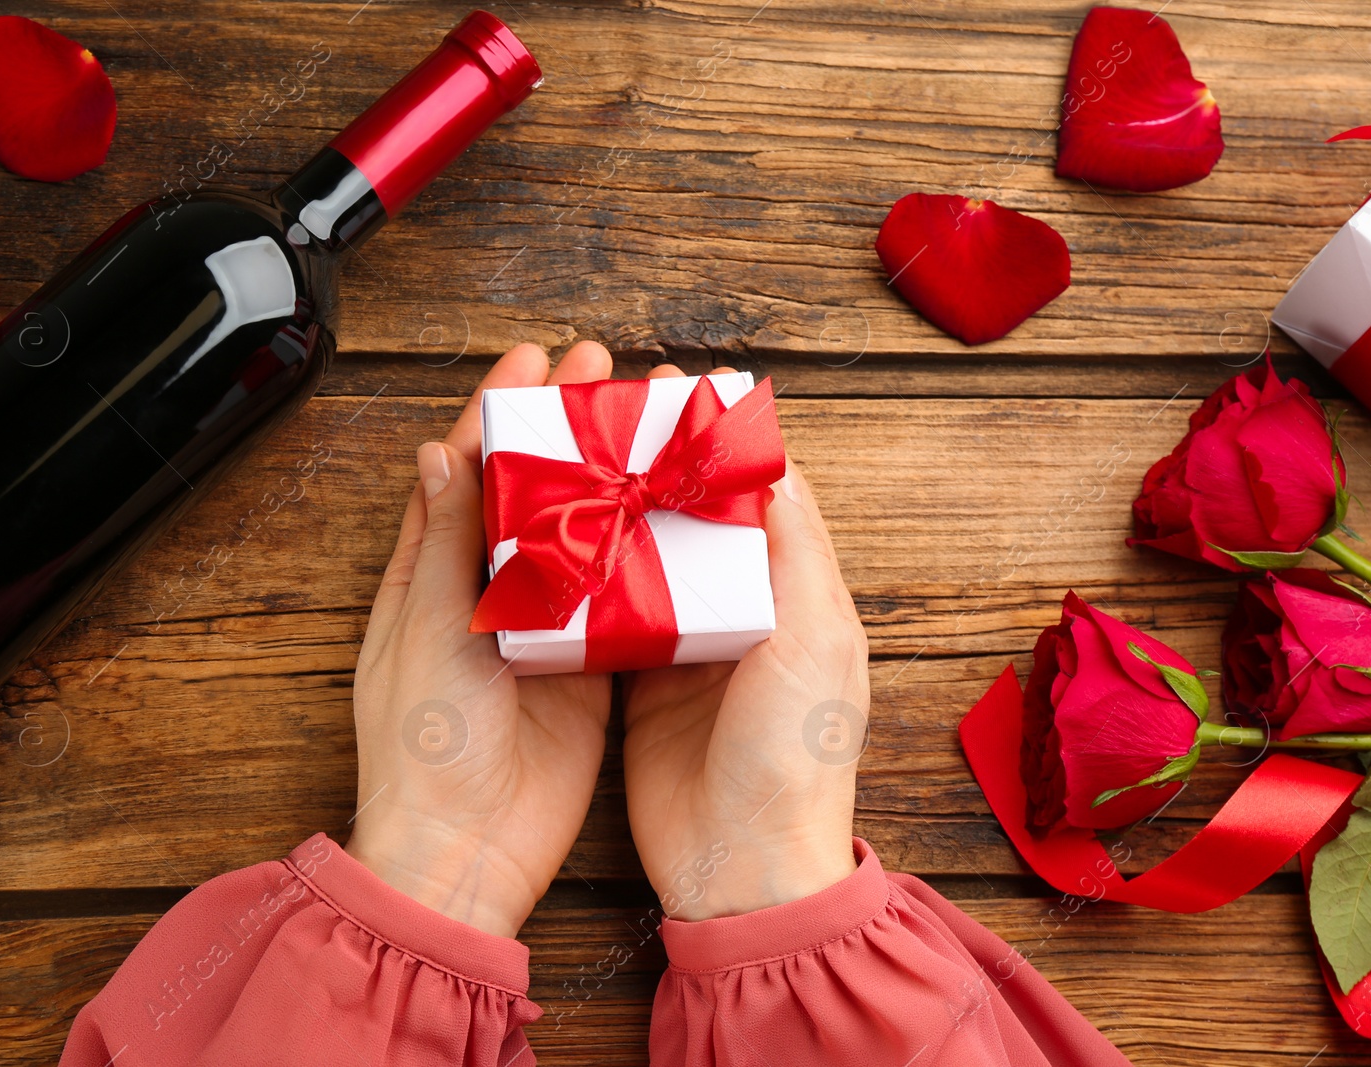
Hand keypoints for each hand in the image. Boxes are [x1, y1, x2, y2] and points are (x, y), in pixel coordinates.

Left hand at [344, 342, 614, 937]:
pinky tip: (670, 517)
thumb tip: (439, 454)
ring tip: (644, 424)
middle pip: (531, 487)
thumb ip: (441, 544)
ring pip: (579, 534)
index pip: (467, 469)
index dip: (499, 408)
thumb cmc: (423, 745)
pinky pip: (615, 598)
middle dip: (563, 426)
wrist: (464, 849)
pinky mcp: (584, 669)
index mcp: (431, 573)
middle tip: (603, 371)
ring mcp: (540, 628)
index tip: (535, 357)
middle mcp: (487, 592)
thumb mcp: (425, 630)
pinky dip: (640, 554)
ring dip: (608, 479)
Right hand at [622, 365, 869, 920]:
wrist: (742, 866)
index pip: (767, 494)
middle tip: (614, 410)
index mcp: (799, 596)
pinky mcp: (641, 683)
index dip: (728, 441)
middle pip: (700, 516)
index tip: (685, 389)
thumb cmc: (793, 756)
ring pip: (652, 556)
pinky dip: (589, 573)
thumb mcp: (814, 642)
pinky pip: (612, 612)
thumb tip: (777, 463)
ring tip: (578, 452)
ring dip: (621, 508)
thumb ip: (796, 553)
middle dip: (660, 461)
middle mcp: (746, 612)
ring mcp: (690, 647)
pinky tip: (556, 533)